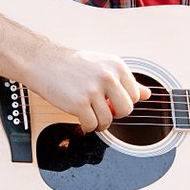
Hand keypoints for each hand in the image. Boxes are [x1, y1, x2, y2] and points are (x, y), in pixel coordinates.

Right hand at [25, 45, 150, 132]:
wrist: (43, 62)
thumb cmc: (71, 64)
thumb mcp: (103, 65)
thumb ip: (125, 80)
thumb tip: (147, 94)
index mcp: (116, 66)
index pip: (135, 95)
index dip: (123, 102)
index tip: (112, 101)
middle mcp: (107, 76)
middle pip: (126, 110)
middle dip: (115, 114)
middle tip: (103, 110)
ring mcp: (93, 90)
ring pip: (108, 120)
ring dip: (99, 123)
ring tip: (90, 115)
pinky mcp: (79, 103)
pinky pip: (92, 125)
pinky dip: (87, 127)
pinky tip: (81, 119)